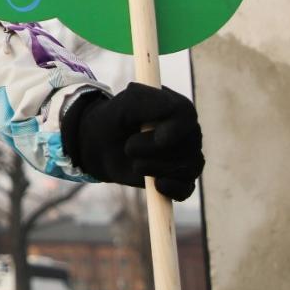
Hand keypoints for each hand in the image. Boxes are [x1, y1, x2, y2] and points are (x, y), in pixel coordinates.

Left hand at [65, 83, 203, 200]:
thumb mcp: (123, 104)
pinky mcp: (181, 179)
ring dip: (155, 168)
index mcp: (177, 107)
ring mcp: (188, 156)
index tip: (160, 139)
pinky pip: (186, 188)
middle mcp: (188, 132)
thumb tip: (170, 119)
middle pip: (188, 145)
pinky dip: (172, 188)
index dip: (176, 129)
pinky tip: (157, 185)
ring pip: (187, 168)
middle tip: (129, 147)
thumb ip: (144, 101)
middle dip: (153, 150)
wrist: (101, 144)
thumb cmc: (115, 119)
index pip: (186, 115)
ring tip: (135, 164)